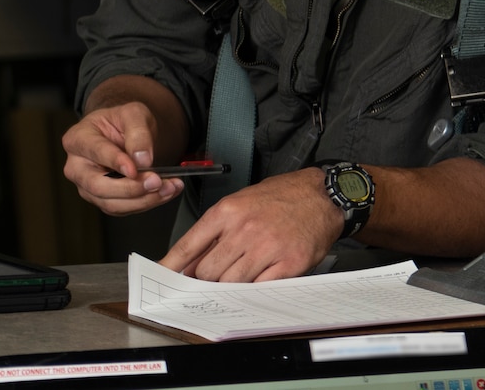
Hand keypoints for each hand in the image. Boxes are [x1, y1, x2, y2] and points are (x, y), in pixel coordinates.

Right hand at [61, 102, 184, 214]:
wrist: (126, 134)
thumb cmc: (122, 122)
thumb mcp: (134, 114)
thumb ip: (138, 132)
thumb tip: (142, 159)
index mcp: (77, 139)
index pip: (94, 152)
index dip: (115, 162)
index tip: (135, 169)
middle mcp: (76, 166)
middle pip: (97, 186)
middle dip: (130, 188)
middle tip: (156, 181)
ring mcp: (88, 187)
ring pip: (111, 203)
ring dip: (144, 199)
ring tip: (169, 187)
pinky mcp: (103, 200)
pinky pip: (124, 209)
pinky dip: (148, 203)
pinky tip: (166, 192)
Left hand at [160, 168, 342, 281]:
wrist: (320, 196)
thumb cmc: (278, 198)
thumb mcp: (239, 203)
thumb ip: (215, 230)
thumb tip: (191, 260)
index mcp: (226, 212)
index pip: (190, 244)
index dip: (173, 263)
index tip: (164, 274)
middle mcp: (243, 230)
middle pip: (208, 270)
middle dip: (205, 278)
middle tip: (210, 277)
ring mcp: (266, 248)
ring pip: (231, 281)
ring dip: (229, 284)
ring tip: (236, 275)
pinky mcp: (288, 264)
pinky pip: (260, 287)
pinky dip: (254, 288)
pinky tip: (256, 279)